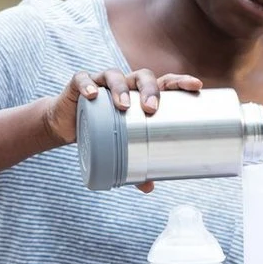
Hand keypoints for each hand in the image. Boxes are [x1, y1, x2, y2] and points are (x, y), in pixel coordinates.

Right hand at [43, 68, 201, 190]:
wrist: (67, 125)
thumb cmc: (101, 130)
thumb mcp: (119, 146)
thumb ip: (135, 164)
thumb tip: (150, 188)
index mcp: (140, 94)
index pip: (164, 82)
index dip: (179, 81)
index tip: (195, 86)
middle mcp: (125, 83)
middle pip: (142, 76)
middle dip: (150, 90)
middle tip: (152, 109)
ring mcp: (102, 81)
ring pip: (114, 76)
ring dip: (120, 89)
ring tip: (124, 107)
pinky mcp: (78, 84)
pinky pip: (82, 79)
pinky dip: (88, 85)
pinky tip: (93, 95)